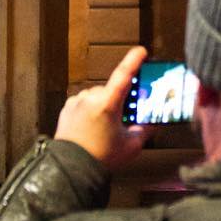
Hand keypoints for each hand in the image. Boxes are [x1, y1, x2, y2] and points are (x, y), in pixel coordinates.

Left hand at [54, 46, 147, 171]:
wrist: (72, 169)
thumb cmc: (101, 157)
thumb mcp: (131, 145)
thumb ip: (144, 130)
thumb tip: (153, 123)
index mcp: (108, 103)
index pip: (124, 74)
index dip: (133, 60)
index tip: (141, 51)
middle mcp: (91, 97)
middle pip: (112, 91)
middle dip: (119, 101)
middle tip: (123, 118)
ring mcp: (77, 102)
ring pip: (98, 97)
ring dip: (104, 106)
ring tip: (105, 129)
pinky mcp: (67, 108)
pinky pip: (84, 103)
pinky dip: (90, 111)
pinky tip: (92, 127)